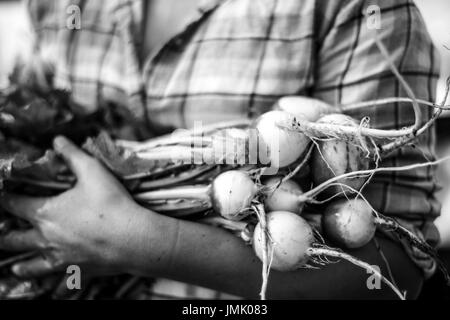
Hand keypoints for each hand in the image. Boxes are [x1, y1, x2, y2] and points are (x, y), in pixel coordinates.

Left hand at [0, 137, 149, 277]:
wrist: (133, 239)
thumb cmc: (112, 204)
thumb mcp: (93, 172)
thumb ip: (73, 155)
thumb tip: (57, 139)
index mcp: (46, 214)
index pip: (14, 205)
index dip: (4, 199)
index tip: (0, 195)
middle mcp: (47, 239)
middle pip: (15, 239)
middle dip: (5, 235)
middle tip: (1, 233)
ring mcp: (61, 258)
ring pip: (32, 266)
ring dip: (21, 265)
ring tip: (15, 267)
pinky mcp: (77, 271)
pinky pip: (60, 283)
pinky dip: (54, 287)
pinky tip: (54, 290)